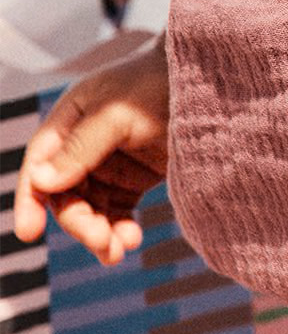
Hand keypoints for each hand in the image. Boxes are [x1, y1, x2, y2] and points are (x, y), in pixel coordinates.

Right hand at [12, 42, 171, 266]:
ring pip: (91, 208)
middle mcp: (84, 144)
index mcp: (70, 119)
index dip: (30, 200)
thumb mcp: (120, 113)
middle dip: (79, 223)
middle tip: (102, 244)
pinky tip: (131, 240)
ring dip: (99, 232)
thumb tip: (41, 181)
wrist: (213, 81)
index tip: (28, 234)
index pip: (40, 164)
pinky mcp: (137, 178)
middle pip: (66, 195)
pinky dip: (120, 228)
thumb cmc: (160, 85)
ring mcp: (111, 163)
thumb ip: (83, 145)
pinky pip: (118, 211)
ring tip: (118, 252)